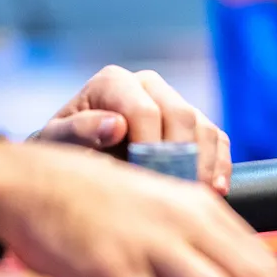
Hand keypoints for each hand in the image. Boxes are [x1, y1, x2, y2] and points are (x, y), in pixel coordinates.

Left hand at [37, 66, 231, 193]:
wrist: (75, 162)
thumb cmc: (63, 151)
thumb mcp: (57, 142)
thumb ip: (78, 130)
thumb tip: (116, 125)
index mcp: (114, 82)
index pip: (145, 110)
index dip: (149, 145)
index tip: (145, 178)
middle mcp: (149, 86)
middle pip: (181, 115)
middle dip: (180, 155)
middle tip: (172, 189)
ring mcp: (175, 103)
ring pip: (204, 128)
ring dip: (204, 164)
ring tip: (195, 194)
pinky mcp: (195, 125)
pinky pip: (218, 140)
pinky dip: (219, 166)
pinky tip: (214, 189)